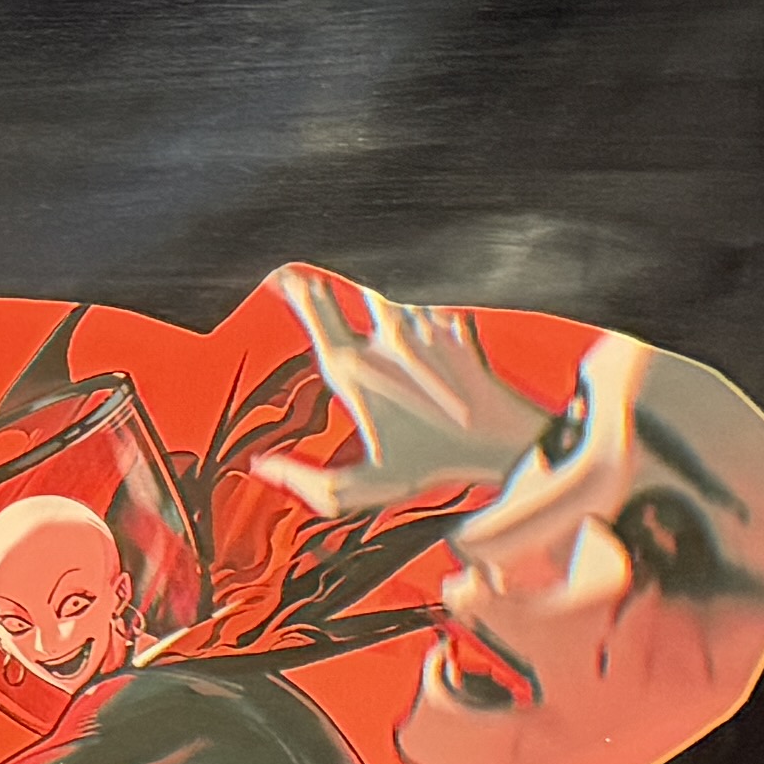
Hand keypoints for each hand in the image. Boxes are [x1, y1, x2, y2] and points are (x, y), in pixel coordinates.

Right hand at [252, 269, 542, 523]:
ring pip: (393, 291)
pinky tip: (422, 303)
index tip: (286, 277)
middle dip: (334, 279)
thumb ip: (304, 481)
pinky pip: (432, 303)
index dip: (297, 289)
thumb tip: (259, 466)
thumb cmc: (432, 465)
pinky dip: (422, 301)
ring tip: (369, 286)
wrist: (503, 441)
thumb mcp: (361, 486)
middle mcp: (386, 337)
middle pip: (355, 287)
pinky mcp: (457, 330)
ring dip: (380, 288)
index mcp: (354, 368)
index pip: (316, 310)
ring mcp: (424, 327)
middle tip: (317, 277)